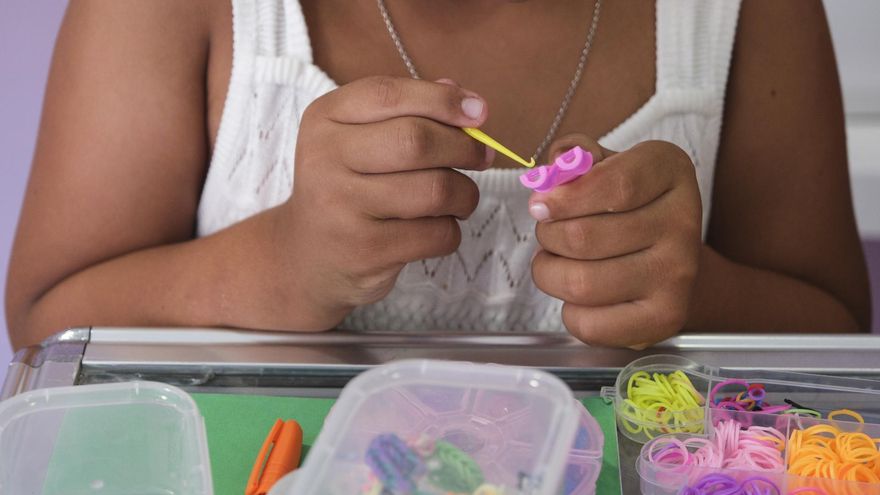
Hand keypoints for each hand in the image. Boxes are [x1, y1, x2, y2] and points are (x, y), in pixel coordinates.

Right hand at [272, 76, 492, 329]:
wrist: (307, 255)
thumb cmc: (348, 188)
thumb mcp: (360, 140)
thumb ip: (408, 113)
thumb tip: (466, 100)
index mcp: (324, 119)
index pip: (388, 95)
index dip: (442, 100)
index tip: (478, 111)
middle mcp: (325, 159)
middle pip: (415, 141)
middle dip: (464, 148)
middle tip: (482, 157)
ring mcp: (342, 207)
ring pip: (435, 190)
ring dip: (465, 194)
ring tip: (462, 198)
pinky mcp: (366, 250)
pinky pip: (436, 234)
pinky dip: (451, 231)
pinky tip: (438, 228)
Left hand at [530, 134, 701, 346]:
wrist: (667, 259)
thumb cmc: (623, 206)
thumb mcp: (603, 166)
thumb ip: (574, 157)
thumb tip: (556, 164)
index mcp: (669, 170)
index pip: (615, 185)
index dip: (565, 198)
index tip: (538, 205)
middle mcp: (683, 221)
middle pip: (584, 237)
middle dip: (548, 237)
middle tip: (549, 234)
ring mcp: (678, 273)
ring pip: (581, 282)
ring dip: (550, 273)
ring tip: (557, 263)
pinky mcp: (666, 317)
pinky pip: (590, 323)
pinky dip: (570, 312)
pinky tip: (581, 296)